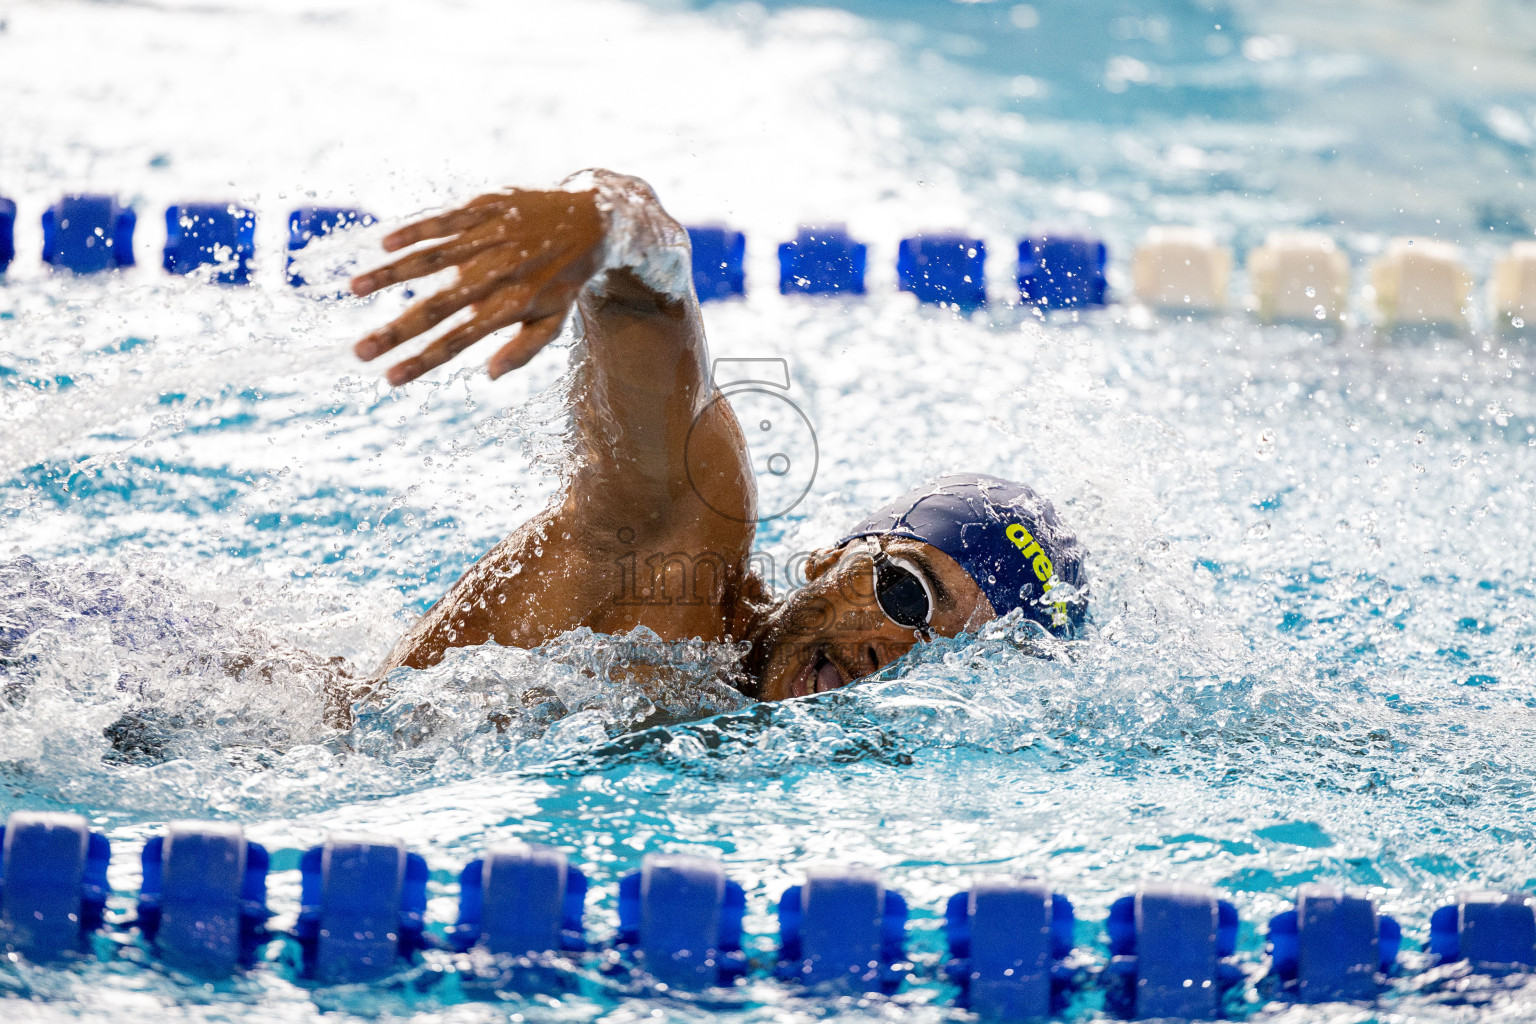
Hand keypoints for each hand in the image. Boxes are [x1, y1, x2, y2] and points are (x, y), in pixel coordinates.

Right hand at [350, 189, 605, 385]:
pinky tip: (384, 244)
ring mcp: (491, 238)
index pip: (458, 341)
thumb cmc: (568, 277)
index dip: (423, 360)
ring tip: (354, 289)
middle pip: (437, 308)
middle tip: (357, 351)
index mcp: (511, 306)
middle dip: (395, 332)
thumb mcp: (555, 320)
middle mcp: (498, 274)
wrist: (596, 219)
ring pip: (433, 259)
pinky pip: (445, 219)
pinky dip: (415, 230)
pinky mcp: (487, 206)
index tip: (389, 378)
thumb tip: (486, 375)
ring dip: (391, 276)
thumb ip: (522, 350)